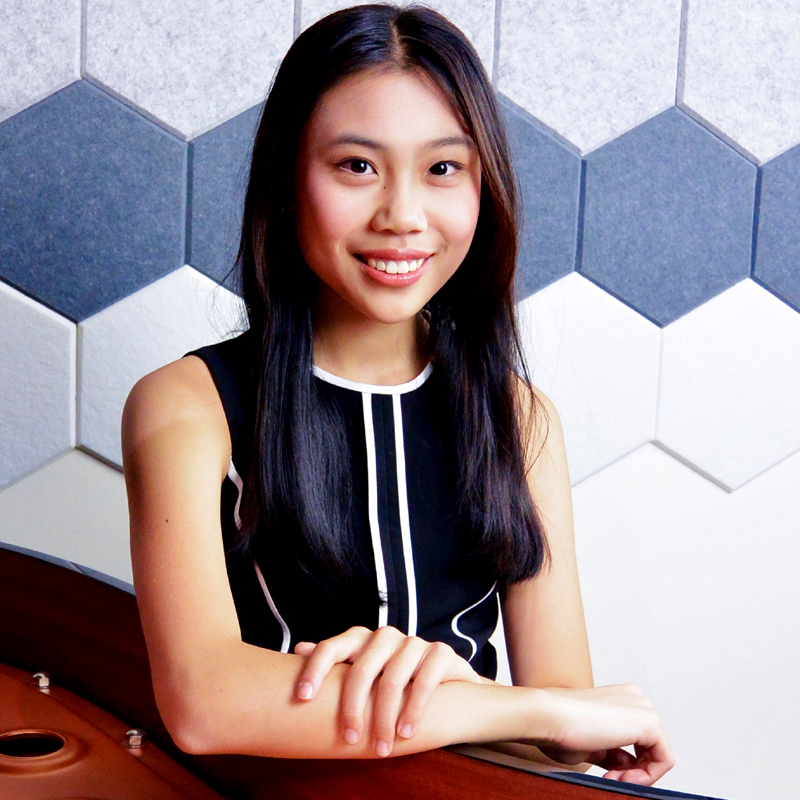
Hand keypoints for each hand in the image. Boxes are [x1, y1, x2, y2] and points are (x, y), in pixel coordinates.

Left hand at [294, 626, 484, 755]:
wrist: (448, 679)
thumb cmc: (395, 677)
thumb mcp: (364, 670)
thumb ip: (336, 662)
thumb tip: (299, 649)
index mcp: (362, 639)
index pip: (332, 647)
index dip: (315, 669)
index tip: (302, 698)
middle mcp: (386, 636)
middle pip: (361, 670)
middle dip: (352, 709)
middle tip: (348, 740)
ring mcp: (414, 642)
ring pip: (391, 680)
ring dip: (384, 719)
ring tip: (381, 748)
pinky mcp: (440, 653)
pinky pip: (424, 682)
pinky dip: (413, 710)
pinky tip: (406, 733)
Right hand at [534, 683, 674, 785]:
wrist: (547, 716)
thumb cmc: (558, 727)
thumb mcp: (592, 746)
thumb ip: (614, 754)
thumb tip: (626, 769)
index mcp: (620, 699)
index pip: (637, 741)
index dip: (625, 767)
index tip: (607, 775)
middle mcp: (635, 697)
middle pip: (650, 747)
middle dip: (632, 771)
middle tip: (609, 779)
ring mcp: (643, 706)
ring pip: (658, 753)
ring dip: (638, 775)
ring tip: (612, 779)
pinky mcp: (649, 721)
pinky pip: (664, 759)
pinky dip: (647, 776)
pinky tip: (621, 777)